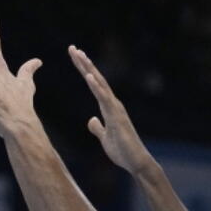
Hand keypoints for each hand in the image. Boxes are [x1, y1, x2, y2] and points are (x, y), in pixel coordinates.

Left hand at [69, 46, 155, 174]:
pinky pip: (105, 98)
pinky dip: (96, 87)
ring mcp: (115, 108)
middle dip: (84, 63)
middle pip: (96, 79)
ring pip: (100, 84)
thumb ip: (98, 128)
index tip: (75, 57)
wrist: (136, 162)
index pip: (94, 84)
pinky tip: (88, 76)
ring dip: (89, 69)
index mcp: (108, 107)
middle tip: (73, 48)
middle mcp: (113, 103)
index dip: (84, 70)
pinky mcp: (117, 116)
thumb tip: (91, 120)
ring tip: (79, 55)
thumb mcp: (104, 138)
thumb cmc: (123, 151)